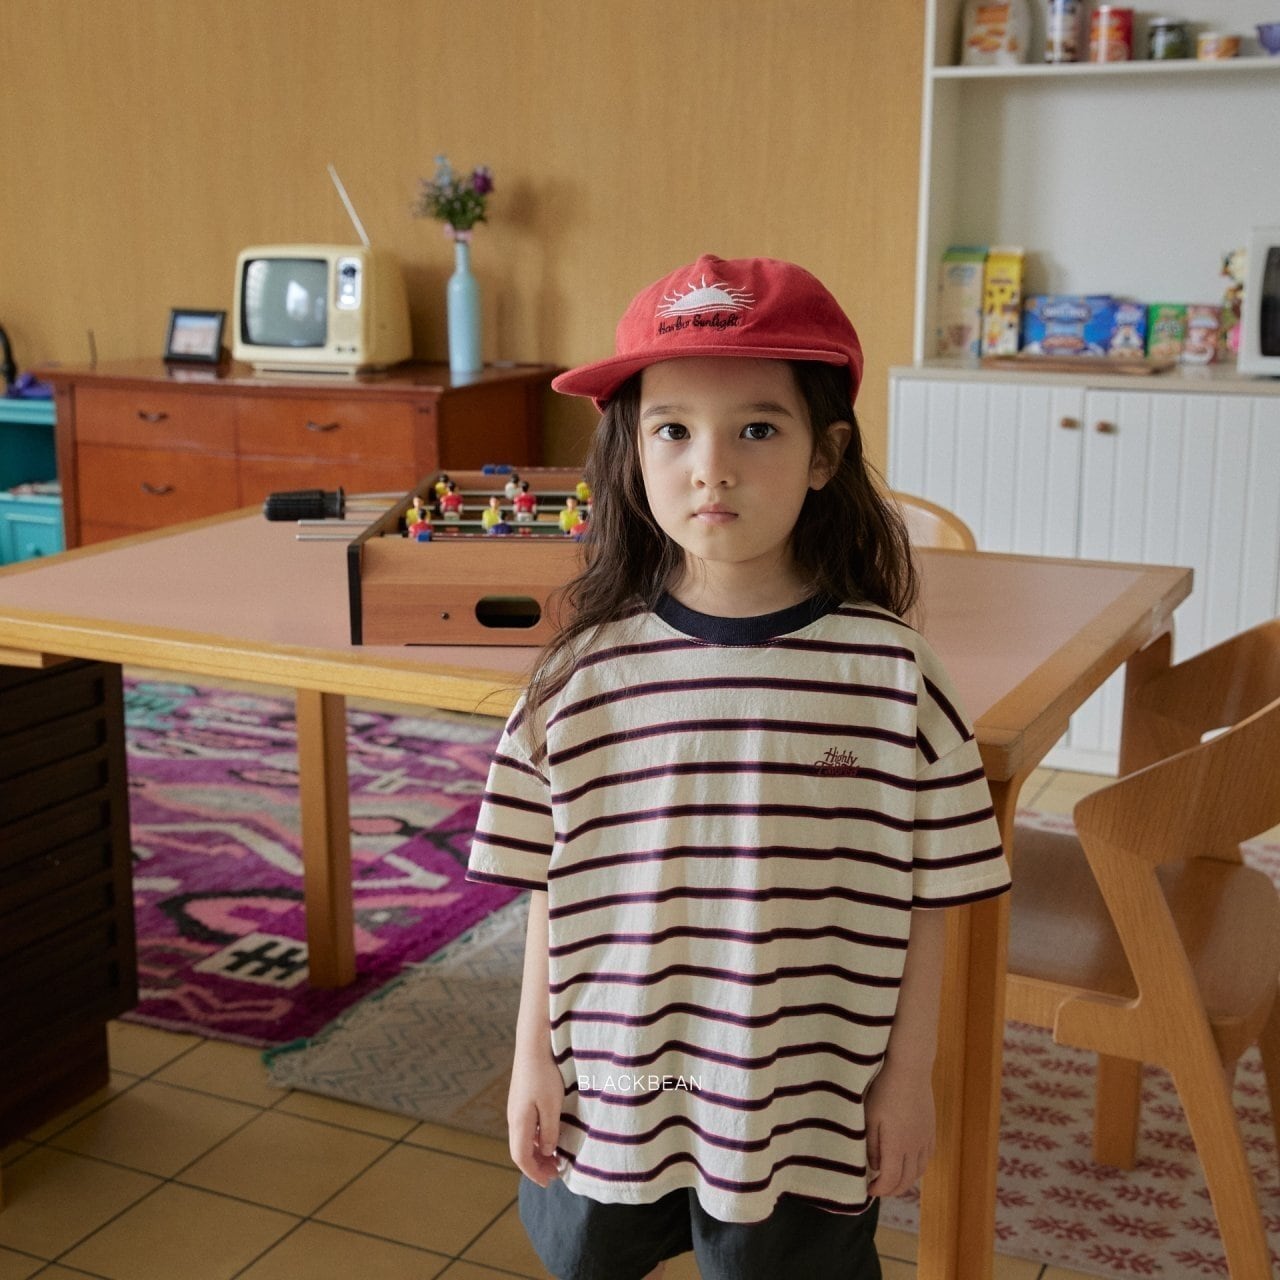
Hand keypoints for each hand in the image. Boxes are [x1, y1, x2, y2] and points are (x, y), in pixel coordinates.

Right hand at [507, 1039, 564, 1185]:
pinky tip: (549, 1137)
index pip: (521, 1157)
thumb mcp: (552, 1106)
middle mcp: (513, 1118)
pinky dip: (536, 1140)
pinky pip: (526, 1128)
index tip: (549, 1182)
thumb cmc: (544, 1075)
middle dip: (537, 1166)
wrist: (533, 1046)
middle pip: (520, 1151)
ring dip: (537, 1153)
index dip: (534, 1173)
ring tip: (555, 1159)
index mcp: (518, 1122)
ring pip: (523, 1140)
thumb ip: (549, 1131)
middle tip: (556, 1173)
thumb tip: (546, 1151)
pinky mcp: (520, 1100)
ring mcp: (515, 1108)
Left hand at [864, 1058, 934, 1197]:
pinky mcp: (931, 1128)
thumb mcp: (869, 1117)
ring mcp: (925, 1138)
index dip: (880, 1190)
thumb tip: (876, 1166)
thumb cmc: (884, 1090)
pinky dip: (917, 1167)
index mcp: (897, 1145)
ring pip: (919, 1170)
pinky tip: (909, 1161)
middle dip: (892, 1190)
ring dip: (906, 1180)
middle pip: (907, 1180)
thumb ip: (871, 1145)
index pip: (891, 1179)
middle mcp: (915, 1146)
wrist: (910, 1069)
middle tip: (879, 1188)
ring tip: (892, 1178)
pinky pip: (927, 1156)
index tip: (868, 1190)